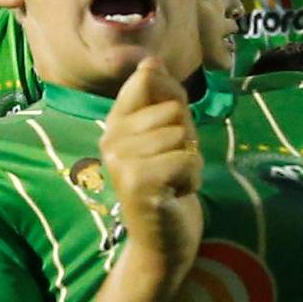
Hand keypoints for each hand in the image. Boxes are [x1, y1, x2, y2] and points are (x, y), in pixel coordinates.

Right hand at [100, 59, 202, 277]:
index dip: (173, 96)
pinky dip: (192, 178)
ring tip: (173, 180)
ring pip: (182, 135)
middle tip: (171, 165)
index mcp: (115, 122)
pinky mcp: (137, 181)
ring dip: (190, 160)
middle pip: (173, 110)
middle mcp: (110, 138)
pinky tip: (175, 193)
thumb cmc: (169, 183)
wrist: (164, 240)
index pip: (147, 80)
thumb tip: (151, 60)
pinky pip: (187, 159)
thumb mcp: (168, 134)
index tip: (171, 127)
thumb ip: (162, 98)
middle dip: (187, 138)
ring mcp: (120, 160)